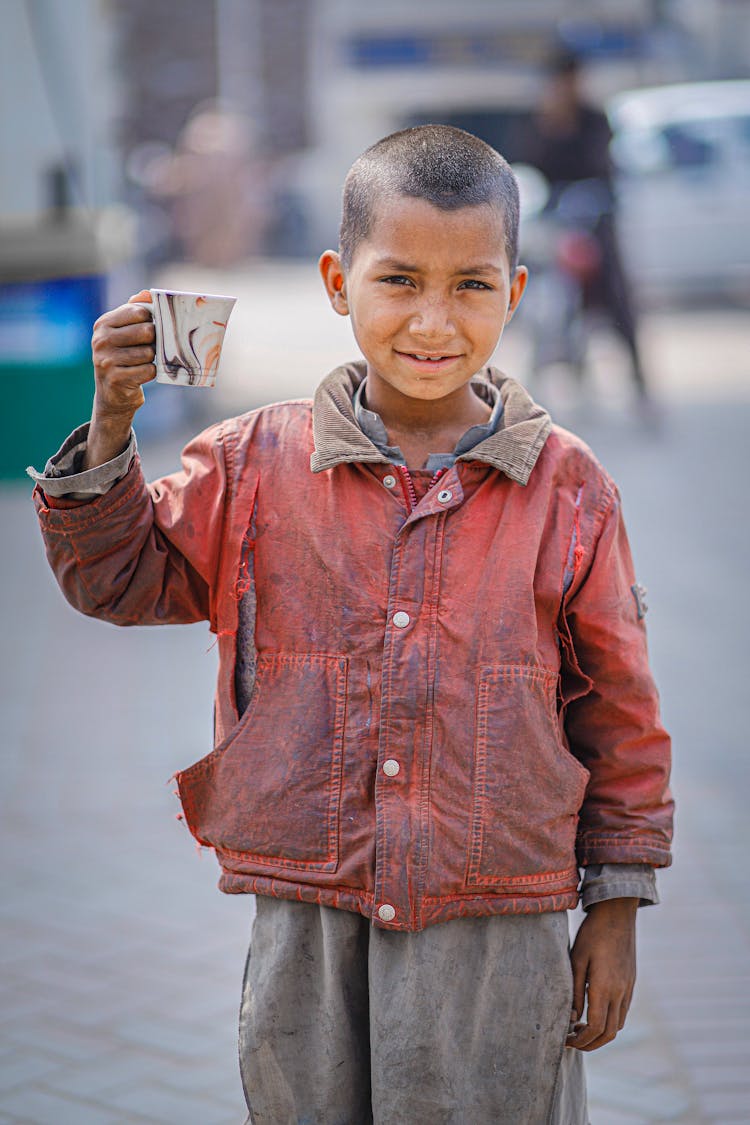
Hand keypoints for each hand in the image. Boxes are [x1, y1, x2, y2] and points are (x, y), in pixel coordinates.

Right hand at [85, 290, 155, 468]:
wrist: (112, 395)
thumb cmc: (123, 357)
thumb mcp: (124, 332)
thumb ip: (135, 310)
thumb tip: (147, 293)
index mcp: (103, 324)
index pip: (139, 312)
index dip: (151, 320)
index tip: (149, 329)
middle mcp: (101, 340)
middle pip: (147, 331)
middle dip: (153, 341)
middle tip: (147, 348)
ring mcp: (106, 360)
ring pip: (149, 352)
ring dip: (151, 359)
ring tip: (141, 363)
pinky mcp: (115, 378)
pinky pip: (148, 370)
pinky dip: (150, 373)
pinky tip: (140, 375)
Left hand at [566, 897, 637, 1051]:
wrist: (617, 914)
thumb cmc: (592, 933)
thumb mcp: (576, 959)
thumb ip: (575, 991)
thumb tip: (573, 1019)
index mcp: (604, 987)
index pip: (595, 1028)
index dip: (581, 1040)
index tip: (565, 1040)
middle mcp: (620, 992)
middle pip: (609, 1033)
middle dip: (590, 1044)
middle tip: (572, 1041)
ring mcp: (628, 988)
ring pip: (618, 1025)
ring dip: (601, 1034)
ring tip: (580, 1028)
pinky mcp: (631, 982)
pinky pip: (623, 1011)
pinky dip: (610, 1021)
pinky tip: (595, 1013)